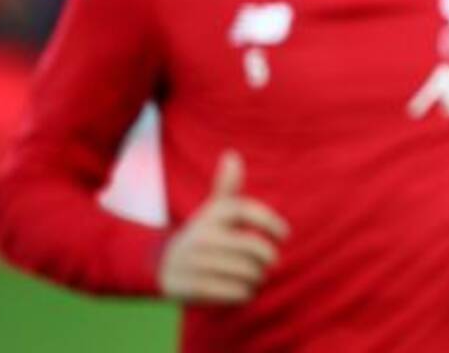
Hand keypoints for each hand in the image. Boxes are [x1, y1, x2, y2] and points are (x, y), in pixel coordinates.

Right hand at [158, 150, 289, 302]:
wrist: (163, 265)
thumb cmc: (203, 234)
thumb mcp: (213, 210)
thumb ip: (227, 187)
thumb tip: (231, 155)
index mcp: (212, 214)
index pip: (246, 210)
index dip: (271, 221)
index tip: (285, 235)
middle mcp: (202, 236)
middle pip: (253, 247)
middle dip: (268, 258)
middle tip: (269, 263)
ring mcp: (195, 261)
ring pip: (247, 271)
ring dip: (258, 278)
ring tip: (256, 277)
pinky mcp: (191, 286)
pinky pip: (234, 292)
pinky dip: (245, 294)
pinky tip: (243, 291)